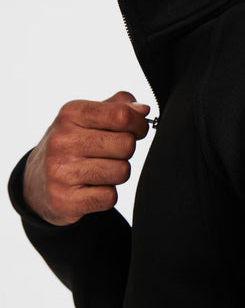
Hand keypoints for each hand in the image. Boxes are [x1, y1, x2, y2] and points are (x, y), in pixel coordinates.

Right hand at [22, 91, 149, 225]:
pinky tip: (92, 188)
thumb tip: (143, 110)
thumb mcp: (89, 117)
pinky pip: (110, 197)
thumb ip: (119, 107)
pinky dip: (107, 195)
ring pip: (122, 171)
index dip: (139, 125)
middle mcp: (62, 141)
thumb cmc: (73, 144)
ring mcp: (60, 171)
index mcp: (71, 114)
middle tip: (111, 154)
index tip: (138, 130)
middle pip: (127, 145)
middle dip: (127, 151)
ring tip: (100, 170)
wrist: (37, 182)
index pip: (122, 115)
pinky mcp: (63, 200)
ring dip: (118, 173)